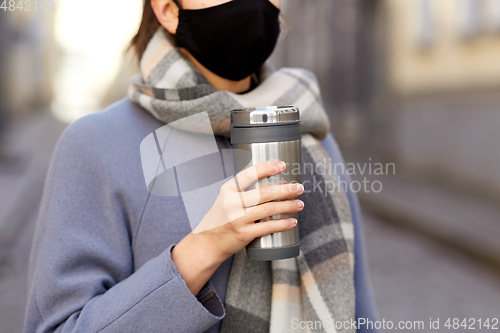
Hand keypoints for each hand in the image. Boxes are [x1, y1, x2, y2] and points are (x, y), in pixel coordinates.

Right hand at [171, 160, 303, 294]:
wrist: (206, 244)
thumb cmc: (220, 220)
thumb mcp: (225, 200)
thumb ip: (241, 192)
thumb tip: (269, 182)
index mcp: (227, 190)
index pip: (249, 174)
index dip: (267, 167)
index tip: (282, 165)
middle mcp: (231, 203)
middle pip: (264, 192)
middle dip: (286, 189)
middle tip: (299, 187)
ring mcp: (237, 219)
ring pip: (269, 208)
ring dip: (288, 205)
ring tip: (299, 203)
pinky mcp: (244, 234)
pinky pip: (268, 227)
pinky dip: (283, 224)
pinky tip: (292, 221)